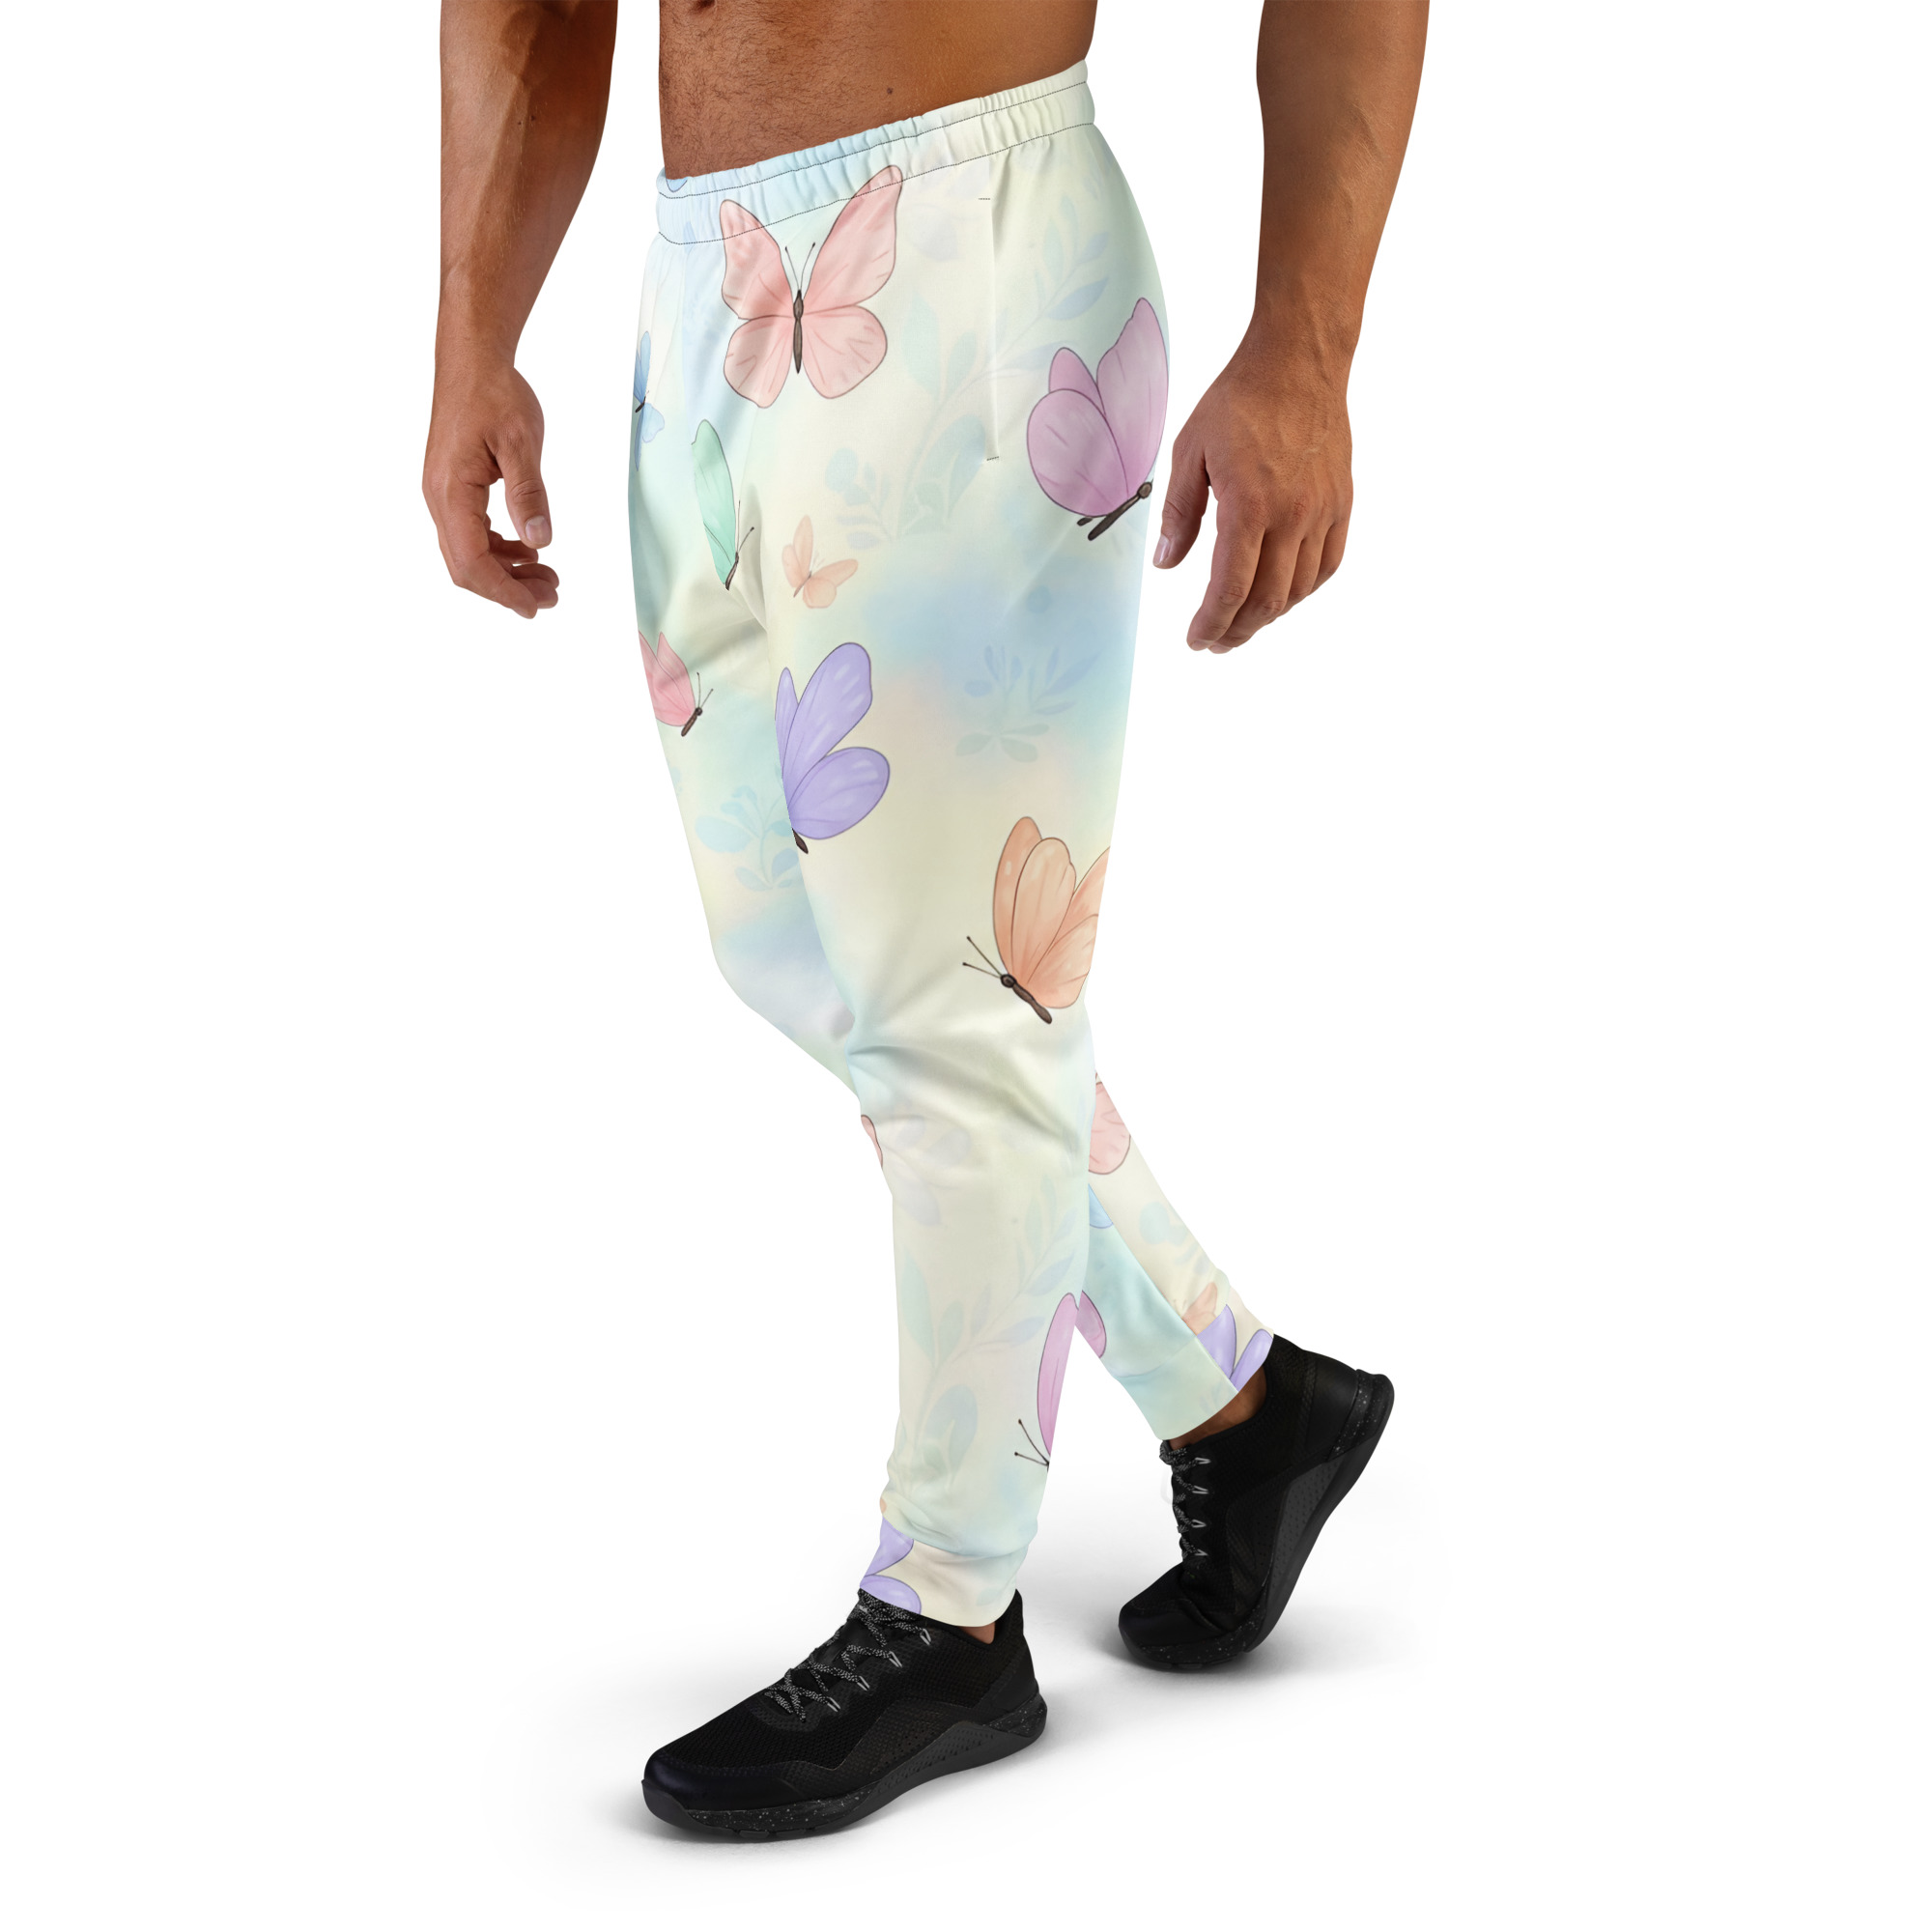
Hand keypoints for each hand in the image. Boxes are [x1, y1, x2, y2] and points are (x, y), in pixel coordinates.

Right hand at [422, 354, 560, 618]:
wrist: (472, 361)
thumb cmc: (495, 394)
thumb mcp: (521, 442)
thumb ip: (529, 494)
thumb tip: (540, 541)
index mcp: (451, 491)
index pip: (472, 560)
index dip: (503, 590)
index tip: (535, 607)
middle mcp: (440, 498)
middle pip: (466, 565)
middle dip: (508, 588)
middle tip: (552, 594)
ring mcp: (443, 495)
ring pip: (469, 552)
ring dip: (507, 571)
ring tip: (548, 577)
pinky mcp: (453, 489)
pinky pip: (471, 533)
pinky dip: (500, 549)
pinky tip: (529, 549)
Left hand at [1154, 335, 1352, 651]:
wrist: (1299, 362)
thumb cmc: (1241, 400)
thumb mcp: (1189, 452)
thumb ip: (1178, 514)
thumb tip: (1166, 565)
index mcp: (1249, 506)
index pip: (1229, 589)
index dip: (1211, 624)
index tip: (1196, 640)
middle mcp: (1291, 516)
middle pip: (1266, 601)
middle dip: (1237, 631)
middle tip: (1216, 642)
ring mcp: (1322, 512)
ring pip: (1298, 590)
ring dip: (1268, 616)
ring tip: (1243, 623)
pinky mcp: (1341, 504)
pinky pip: (1327, 565)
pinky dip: (1303, 591)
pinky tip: (1282, 594)